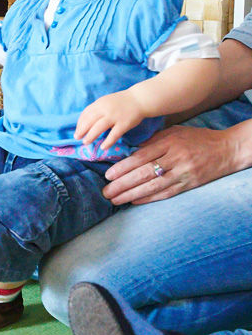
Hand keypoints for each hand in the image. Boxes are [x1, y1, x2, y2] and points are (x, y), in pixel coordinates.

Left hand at [75, 90, 144, 149]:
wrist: (140, 99)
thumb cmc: (121, 102)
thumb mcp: (106, 101)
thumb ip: (97, 109)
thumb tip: (85, 121)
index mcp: (100, 103)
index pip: (86, 113)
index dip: (80, 123)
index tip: (77, 130)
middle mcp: (105, 109)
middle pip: (89, 121)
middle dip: (81, 130)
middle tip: (77, 138)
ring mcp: (115, 117)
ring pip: (98, 128)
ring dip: (90, 136)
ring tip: (86, 142)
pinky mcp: (124, 124)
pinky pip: (114, 135)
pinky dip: (107, 142)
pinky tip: (103, 147)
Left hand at [103, 125, 233, 204]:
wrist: (227, 149)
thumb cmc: (196, 138)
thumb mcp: (174, 132)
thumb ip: (152, 141)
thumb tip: (129, 151)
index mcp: (169, 143)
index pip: (141, 157)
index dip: (123, 167)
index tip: (108, 175)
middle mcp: (176, 159)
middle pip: (144, 173)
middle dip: (122, 184)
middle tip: (106, 192)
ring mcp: (183, 173)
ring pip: (153, 186)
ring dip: (131, 194)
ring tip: (115, 199)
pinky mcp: (189, 184)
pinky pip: (166, 193)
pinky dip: (149, 198)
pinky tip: (134, 201)